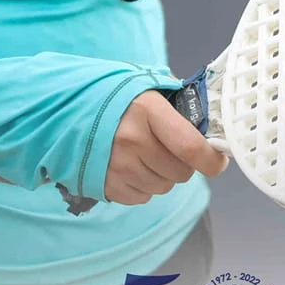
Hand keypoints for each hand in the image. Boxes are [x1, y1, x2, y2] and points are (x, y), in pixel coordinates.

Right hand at [104, 90, 229, 205]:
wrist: (66, 109)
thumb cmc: (115, 96)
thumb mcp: (147, 87)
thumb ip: (178, 103)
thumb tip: (210, 124)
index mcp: (147, 110)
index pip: (191, 147)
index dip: (212, 160)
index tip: (218, 161)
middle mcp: (132, 140)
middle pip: (181, 172)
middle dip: (183, 164)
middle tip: (170, 149)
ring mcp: (117, 165)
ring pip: (163, 187)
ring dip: (163, 176)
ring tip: (146, 155)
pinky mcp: (105, 184)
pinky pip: (142, 197)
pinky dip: (143, 186)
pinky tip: (131, 165)